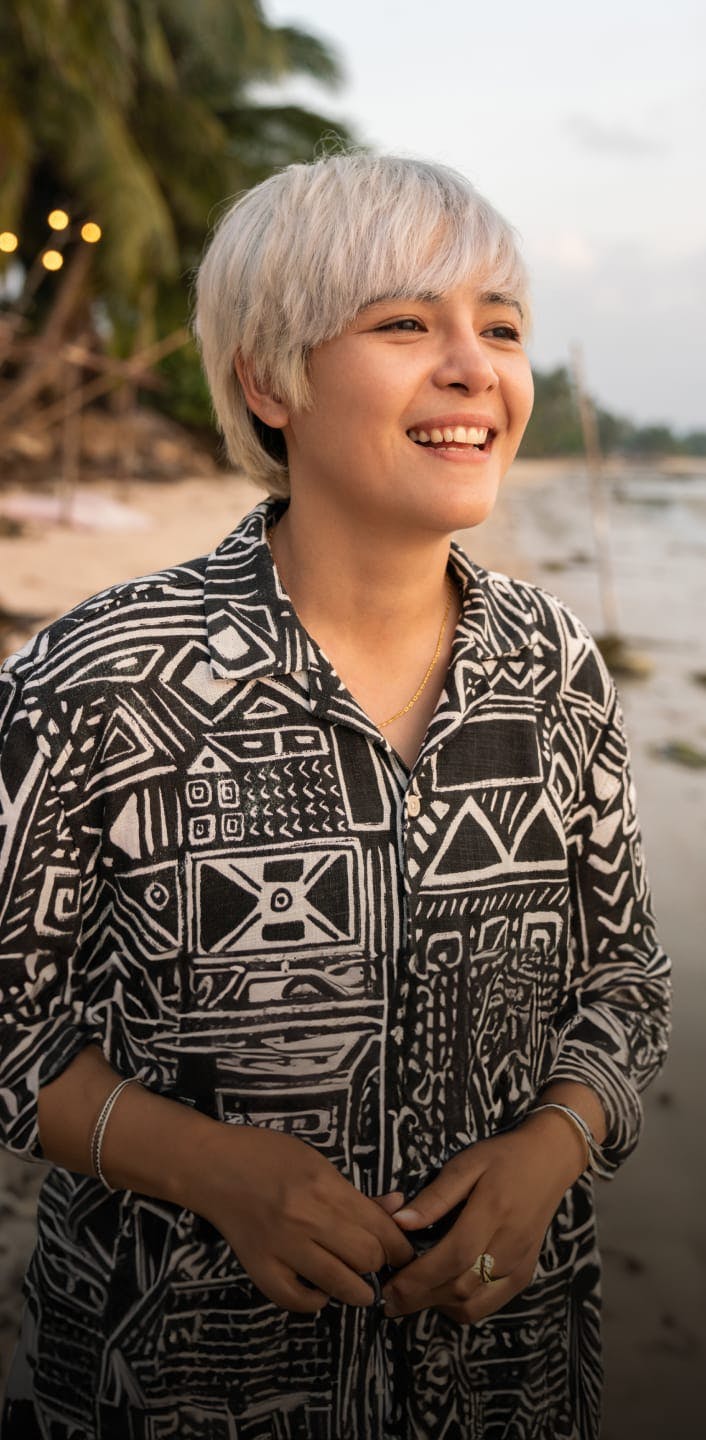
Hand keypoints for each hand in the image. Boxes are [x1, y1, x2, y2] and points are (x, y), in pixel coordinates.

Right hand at [187, 1123, 414, 1313]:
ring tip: (359, 1284)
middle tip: (377, 1264)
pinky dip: (315, 1300)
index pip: (380, 1228)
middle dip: (379, 1264)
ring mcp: (281, 1246)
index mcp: (324, 1186)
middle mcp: (306, 1218)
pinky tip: (319, 1288)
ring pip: (340, 1284)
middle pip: (366, 1258)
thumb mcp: (316, 1161)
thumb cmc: (266, 1155)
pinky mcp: (259, 1267)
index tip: (402, 1252)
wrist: (211, 1165)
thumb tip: (397, 1207)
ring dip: (358, 1290)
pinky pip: (297, 1300)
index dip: (400, 1246)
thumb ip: (354, 1192)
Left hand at [381, 1114, 584, 1323]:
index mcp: (493, 1211)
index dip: (419, 1278)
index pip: (453, 1256)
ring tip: (412, 1295)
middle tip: (389, 1300)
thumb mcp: (466, 1164)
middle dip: (420, 1298)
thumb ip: (435, 1196)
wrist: (550, 1161)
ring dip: (438, 1305)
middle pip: (460, 1286)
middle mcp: (509, 1245)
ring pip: (473, 1303)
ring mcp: (520, 1264)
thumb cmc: (503, 1158)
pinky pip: (488, 1304)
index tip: (389, 1288)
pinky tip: (442, 1293)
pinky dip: (461, 1308)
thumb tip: (400, 1222)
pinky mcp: (524, 1275)